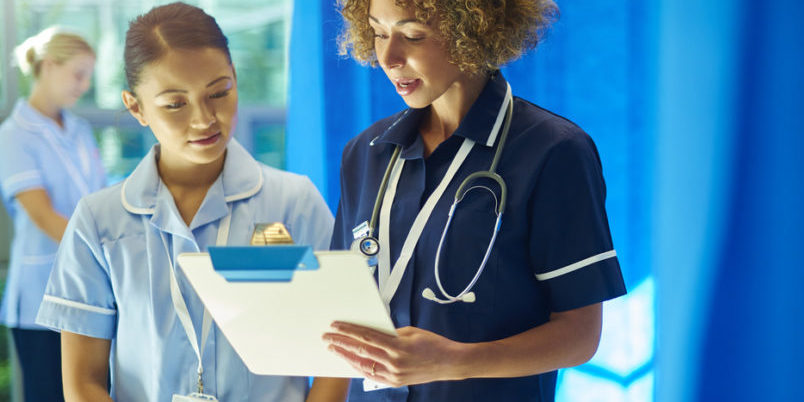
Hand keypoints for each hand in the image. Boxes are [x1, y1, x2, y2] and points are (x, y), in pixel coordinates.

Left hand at [322, 322, 464, 386]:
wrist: (450, 363)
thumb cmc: (433, 344)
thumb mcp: (411, 331)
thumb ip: (390, 333)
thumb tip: (372, 332)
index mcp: (398, 346)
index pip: (366, 336)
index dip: (348, 331)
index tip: (335, 326)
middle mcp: (394, 362)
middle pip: (360, 350)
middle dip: (341, 343)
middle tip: (327, 338)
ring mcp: (394, 374)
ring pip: (363, 365)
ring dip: (346, 357)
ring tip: (334, 350)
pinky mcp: (396, 382)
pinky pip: (372, 375)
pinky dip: (360, 368)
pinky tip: (351, 362)